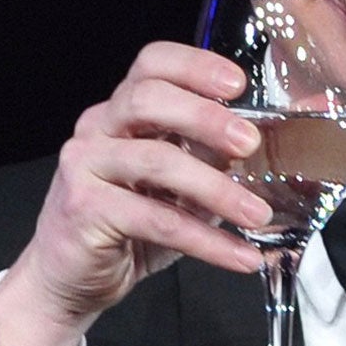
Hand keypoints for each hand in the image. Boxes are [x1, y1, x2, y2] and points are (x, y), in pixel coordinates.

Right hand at [0, 42, 269, 345]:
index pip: (152, 64)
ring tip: (258, 215)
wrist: (69, 280)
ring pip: (156, 161)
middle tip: (251, 143)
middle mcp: (98, 128)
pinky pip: (155, 220)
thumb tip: (276, 142)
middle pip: (148, 99)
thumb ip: (212, 160)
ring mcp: (86, 166)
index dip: (194, 66)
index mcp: (122, 112)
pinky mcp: (85, 210)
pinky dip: (205, 241)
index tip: (237, 84)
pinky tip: (239, 256)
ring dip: (216, 189)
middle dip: (205, 117)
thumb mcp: (178, 187)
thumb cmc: (127, 226)